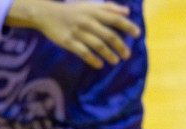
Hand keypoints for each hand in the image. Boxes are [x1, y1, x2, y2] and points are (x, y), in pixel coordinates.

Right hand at [9, 0, 139, 67]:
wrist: (47, 14)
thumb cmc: (71, 10)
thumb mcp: (90, 5)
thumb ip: (108, 8)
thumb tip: (126, 12)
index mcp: (95, 12)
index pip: (115, 19)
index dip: (128, 26)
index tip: (137, 34)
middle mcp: (88, 22)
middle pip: (109, 35)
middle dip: (120, 45)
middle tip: (127, 54)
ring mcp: (78, 33)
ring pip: (97, 45)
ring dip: (108, 54)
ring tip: (116, 61)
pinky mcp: (68, 42)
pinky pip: (83, 52)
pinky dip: (92, 59)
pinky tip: (99, 64)